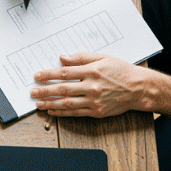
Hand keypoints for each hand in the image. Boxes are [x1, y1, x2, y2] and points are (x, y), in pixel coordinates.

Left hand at [32, 53, 153, 117]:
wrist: (139, 88)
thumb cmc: (121, 71)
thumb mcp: (103, 58)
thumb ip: (82, 58)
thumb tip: (62, 58)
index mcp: (93, 71)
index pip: (65, 73)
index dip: (48, 75)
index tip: (37, 76)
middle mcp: (92, 86)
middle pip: (63, 89)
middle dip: (45, 91)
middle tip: (32, 92)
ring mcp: (94, 100)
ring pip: (67, 103)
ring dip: (50, 103)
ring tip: (38, 103)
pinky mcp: (97, 111)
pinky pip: (75, 113)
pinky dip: (62, 112)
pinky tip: (52, 110)